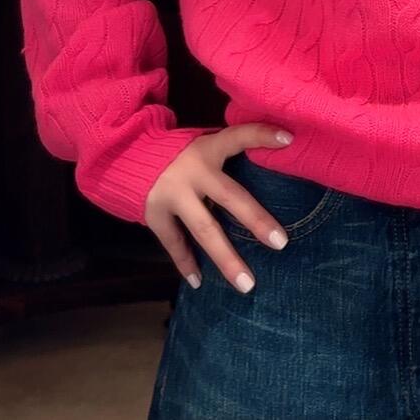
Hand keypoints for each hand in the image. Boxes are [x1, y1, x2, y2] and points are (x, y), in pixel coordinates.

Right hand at [144, 123, 295, 293]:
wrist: (130, 156)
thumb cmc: (183, 155)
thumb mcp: (205, 145)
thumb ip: (229, 154)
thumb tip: (274, 159)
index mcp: (209, 148)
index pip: (239, 136)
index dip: (263, 135)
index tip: (289, 139)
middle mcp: (192, 171)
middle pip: (229, 197)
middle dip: (256, 220)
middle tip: (281, 243)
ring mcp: (172, 194)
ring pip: (204, 230)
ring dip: (226, 258)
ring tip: (247, 284)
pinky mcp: (155, 215)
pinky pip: (175, 243)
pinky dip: (186, 262)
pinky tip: (199, 281)